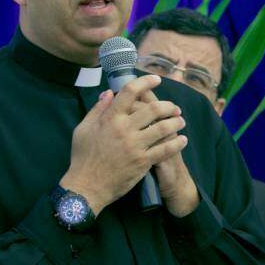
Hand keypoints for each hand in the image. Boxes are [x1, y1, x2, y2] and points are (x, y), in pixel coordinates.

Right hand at [60, 75, 187, 215]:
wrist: (87, 185)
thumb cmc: (82, 157)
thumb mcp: (83, 129)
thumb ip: (97, 109)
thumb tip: (108, 93)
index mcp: (110, 118)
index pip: (130, 92)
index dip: (145, 82)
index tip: (155, 79)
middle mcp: (124, 129)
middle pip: (153, 109)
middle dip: (168, 105)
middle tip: (174, 107)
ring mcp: (135, 146)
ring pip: (163, 128)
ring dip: (175, 122)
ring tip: (180, 121)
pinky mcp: (143, 162)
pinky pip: (165, 149)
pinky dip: (176, 143)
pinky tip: (182, 140)